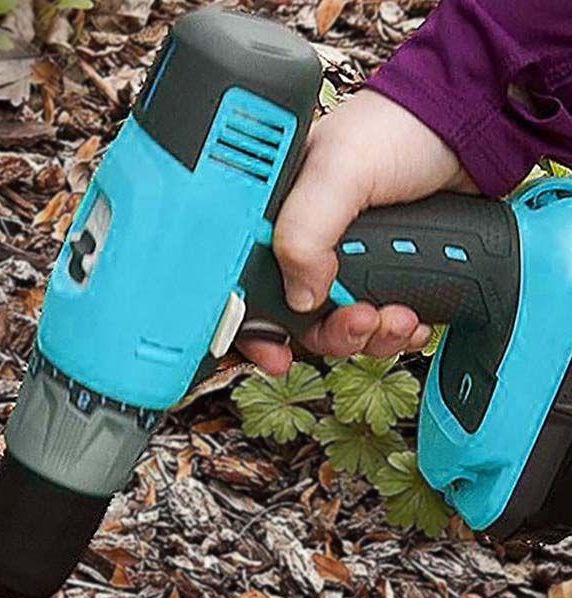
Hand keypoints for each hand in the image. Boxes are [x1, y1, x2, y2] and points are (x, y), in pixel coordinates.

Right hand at [238, 90, 476, 374]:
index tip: (277, 351)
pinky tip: (413, 317)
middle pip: (297, 321)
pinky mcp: (383, 275)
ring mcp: (345, 264)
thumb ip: (305, 230)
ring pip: (340, 329)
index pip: (246, 287)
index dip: (255, 328)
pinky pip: (378, 326)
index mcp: (275, 219)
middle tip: (360, 322)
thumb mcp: (340, 171)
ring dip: (370, 336)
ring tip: (397, 317)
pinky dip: (395, 333)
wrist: (471, 127)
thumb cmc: (399, 126)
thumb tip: (299, 297)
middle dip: (332, 334)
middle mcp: (305, 246)